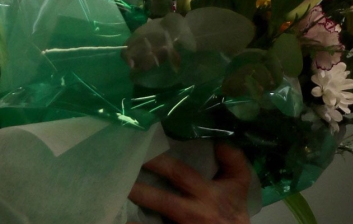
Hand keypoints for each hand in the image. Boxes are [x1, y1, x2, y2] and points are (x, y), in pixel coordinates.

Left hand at [128, 143, 250, 223]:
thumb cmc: (234, 207)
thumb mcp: (239, 182)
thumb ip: (232, 159)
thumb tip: (219, 139)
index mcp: (207, 193)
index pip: (180, 174)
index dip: (159, 162)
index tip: (139, 149)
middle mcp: (194, 212)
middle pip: (162, 200)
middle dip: (140, 189)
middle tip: (118, 174)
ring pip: (155, 223)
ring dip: (133, 216)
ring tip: (113, 202)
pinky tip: (122, 220)